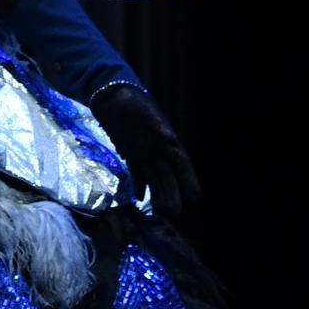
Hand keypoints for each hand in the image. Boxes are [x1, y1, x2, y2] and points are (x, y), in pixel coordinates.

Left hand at [88, 82, 200, 218]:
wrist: (112, 96)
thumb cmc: (130, 101)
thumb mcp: (142, 110)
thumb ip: (155, 124)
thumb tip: (168, 137)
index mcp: (167, 139)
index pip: (181, 163)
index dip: (189, 180)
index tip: (196, 197)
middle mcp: (159, 149)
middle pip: (169, 175)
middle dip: (173, 193)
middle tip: (176, 213)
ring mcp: (145, 152)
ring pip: (155, 177)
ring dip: (159, 193)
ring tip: (162, 211)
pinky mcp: (131, 154)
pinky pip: (138, 173)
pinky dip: (139, 186)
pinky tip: (139, 199)